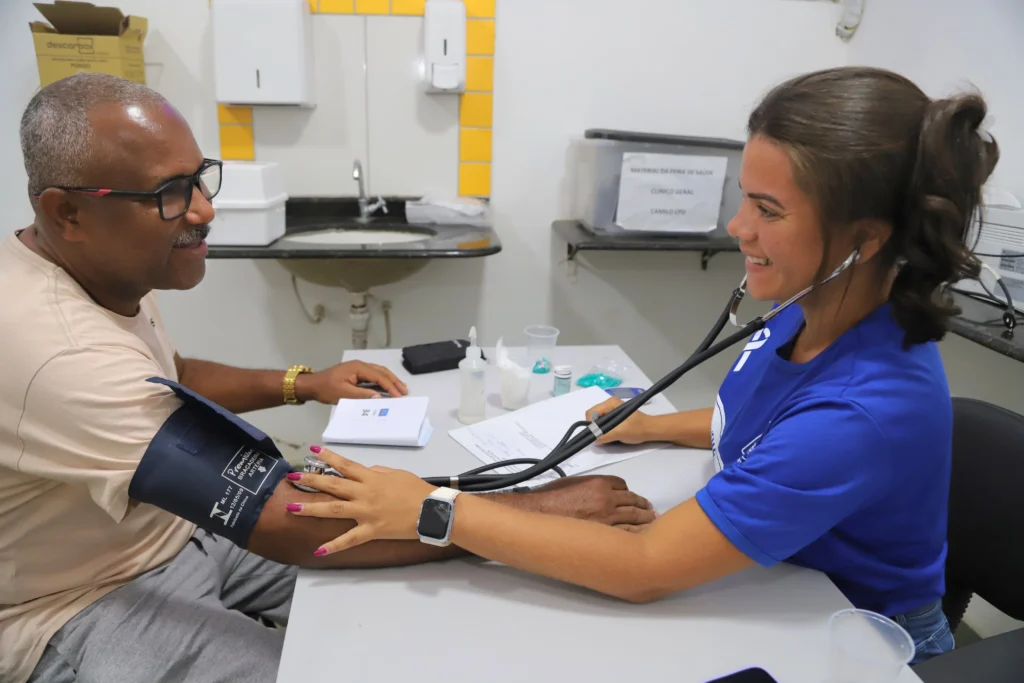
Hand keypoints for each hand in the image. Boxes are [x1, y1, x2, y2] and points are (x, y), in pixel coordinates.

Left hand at [287, 448, 435, 554]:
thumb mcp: (397, 474)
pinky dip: (334, 545)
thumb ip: (378, 473)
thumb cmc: (417, 490)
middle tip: (293, 476)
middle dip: (311, 479)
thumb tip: (364, 472)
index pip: (345, 465)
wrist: (433, 510)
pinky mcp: (371, 531)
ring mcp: (366, 513)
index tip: (313, 451)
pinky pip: (350, 539)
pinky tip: (318, 550)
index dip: (329, 457)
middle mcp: (364, 493)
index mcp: (371, 478)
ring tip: (293, 507)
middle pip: (333, 485)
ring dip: (312, 508)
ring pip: (334, 509)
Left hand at [297, 360, 408, 402]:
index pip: (379, 376)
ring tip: (400, 389)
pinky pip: (373, 375)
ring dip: (390, 380)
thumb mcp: (344, 394)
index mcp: (358, 368)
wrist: (312, 385)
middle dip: (394, 381)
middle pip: (382, 372)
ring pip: (379, 372)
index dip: (390, 386)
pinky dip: (382, 381)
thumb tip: (379, 396)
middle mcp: (360, 365)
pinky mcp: (356, 373)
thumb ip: (362, 395)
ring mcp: (358, 368)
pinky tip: (387, 387)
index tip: (399, 396)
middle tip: (405, 391)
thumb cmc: (326, 389)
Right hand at [529, 475, 655, 531]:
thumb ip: (588, 484)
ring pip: (634, 517)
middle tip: (649, 509)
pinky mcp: (604, 535)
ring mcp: (607, 518)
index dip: (628, 490)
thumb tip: (596, 490)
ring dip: (645, 519)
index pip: (622, 484)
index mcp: (598, 483)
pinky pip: (627, 533)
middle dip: (643, 505)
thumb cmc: (549, 498)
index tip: (630, 495)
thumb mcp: (571, 482)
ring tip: (650, 522)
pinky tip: (641, 536)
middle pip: (633, 500)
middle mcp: (607, 499)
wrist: (538, 514)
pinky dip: (636, 533)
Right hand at [586, 397, 653, 444]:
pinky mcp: (614, 415)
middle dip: (596, 427)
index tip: (597, 434)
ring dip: (601, 429)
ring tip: (610, 435)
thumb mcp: (619, 433)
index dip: (591, 425)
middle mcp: (609, 403)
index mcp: (610, 403)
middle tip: (604, 436)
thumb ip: (604, 435)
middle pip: (593, 416)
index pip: (591, 412)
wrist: (650, 430)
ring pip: (598, 420)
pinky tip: (613, 434)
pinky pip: (604, 422)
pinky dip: (605, 429)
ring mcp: (612, 409)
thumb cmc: (637, 429)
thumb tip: (593, 439)